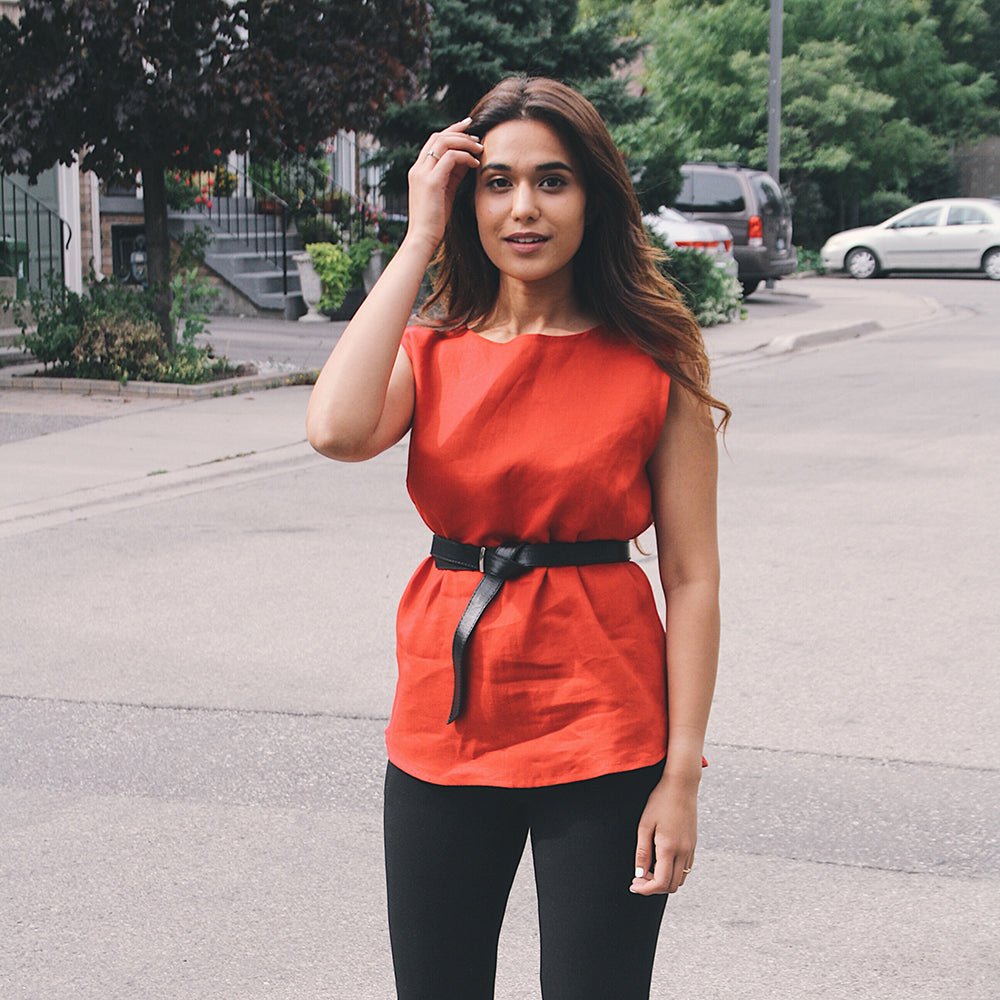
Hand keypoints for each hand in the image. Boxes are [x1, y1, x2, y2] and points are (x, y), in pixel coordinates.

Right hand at [405, 118, 482, 251]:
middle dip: (459, 131)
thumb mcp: (445, 192)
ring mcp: (423, 174)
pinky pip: (451, 157)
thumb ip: (453, 175)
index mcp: (419, 170)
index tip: (468, 129)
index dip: (451, 132)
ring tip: (480, 148)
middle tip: (477, 135)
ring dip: (464, 142)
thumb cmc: (434, 220)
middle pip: (438, 137)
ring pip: (444, 142)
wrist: (422, 238)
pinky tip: (475, 163)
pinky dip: (465, 156)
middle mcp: (418, 168)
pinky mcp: (431, 182)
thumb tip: (468, 160)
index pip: (434, 141)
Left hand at [630, 777, 697, 894]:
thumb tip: (639, 874)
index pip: (660, 882)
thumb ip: (642, 852)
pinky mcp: (693, 844)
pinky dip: (674, 872)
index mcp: (669, 848)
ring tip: (648, 870)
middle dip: (653, 888)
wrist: (681, 785)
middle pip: (672, 886)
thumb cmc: (660, 801)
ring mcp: (691, 849)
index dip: (645, 889)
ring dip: (664, 881)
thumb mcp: (645, 825)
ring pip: (681, 879)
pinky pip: (686, 868)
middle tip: (638, 878)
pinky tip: (661, 861)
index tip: (633, 884)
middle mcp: (684, 852)